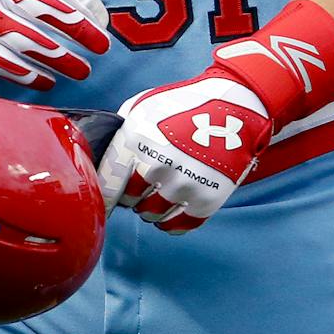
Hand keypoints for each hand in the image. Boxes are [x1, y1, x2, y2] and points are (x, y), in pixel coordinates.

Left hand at [96, 64, 272, 232]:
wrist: (234, 108)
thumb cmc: (182, 106)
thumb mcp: (142, 107)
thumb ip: (118, 134)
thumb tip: (99, 160)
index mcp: (136, 140)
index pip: (107, 185)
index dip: (104, 194)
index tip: (105, 197)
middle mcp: (158, 165)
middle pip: (129, 202)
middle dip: (132, 194)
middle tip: (142, 181)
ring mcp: (183, 184)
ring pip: (151, 215)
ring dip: (151, 207)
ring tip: (161, 188)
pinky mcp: (207, 200)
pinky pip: (177, 227)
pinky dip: (171, 221)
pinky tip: (173, 204)